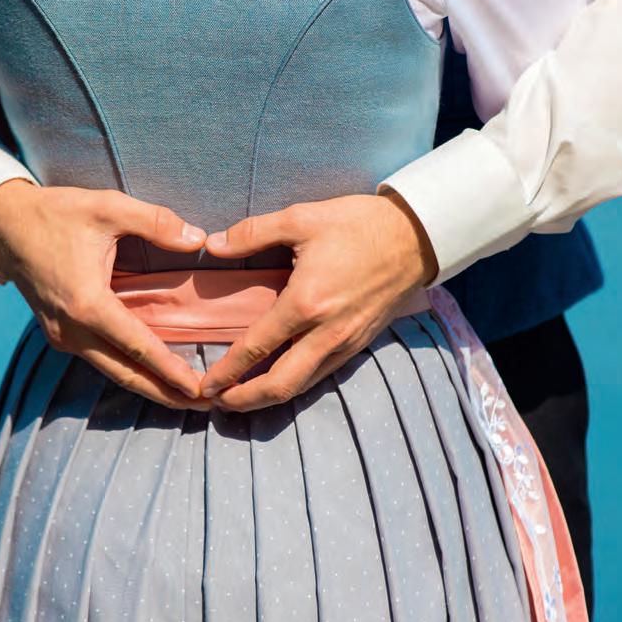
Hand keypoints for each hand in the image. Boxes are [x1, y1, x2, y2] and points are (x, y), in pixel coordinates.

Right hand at [0, 179, 210, 408]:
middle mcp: (72, 329)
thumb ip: (156, 222)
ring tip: (185, 398)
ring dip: (149, 386)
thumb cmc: (55, 214)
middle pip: (126, 374)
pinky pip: (101, 359)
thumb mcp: (108, 207)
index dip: (171, 370)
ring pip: (113, 371)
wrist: (4, 226)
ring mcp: (62, 336)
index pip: (138, 346)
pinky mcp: (60, 335)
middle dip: (166, 394)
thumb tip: (198, 239)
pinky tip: (154, 375)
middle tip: (204, 406)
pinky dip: (129, 370)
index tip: (199, 389)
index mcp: (87, 303)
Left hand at [198, 191, 436, 410]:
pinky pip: (322, 374)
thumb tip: (212, 244)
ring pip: (302, 386)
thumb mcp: (301, 218)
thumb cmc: (359, 224)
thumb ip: (252, 233)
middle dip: (245, 401)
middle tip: (217, 404)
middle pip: (280, 385)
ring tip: (242, 398)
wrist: (416, 237)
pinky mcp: (360, 344)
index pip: (256, 348)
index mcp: (306, 303)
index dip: (227, 371)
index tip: (205, 385)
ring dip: (269, 398)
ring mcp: (346, 342)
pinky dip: (296, 384)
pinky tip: (279, 379)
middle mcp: (326, 332)